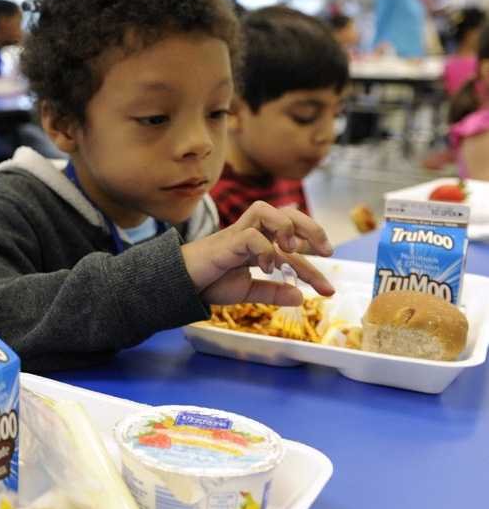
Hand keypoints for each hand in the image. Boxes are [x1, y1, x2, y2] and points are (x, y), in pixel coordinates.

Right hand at [182, 202, 335, 305]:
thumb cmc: (209, 282)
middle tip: (325, 252)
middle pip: (285, 212)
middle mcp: (251, 233)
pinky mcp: (226, 242)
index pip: (293, 249)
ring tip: (290, 250)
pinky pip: (249, 235)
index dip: (313, 269)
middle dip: (310, 228)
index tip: (328, 290)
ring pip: (265, 209)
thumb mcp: (248, 291)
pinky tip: (267, 268)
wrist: (180, 284)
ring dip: (285, 227)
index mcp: (258, 244)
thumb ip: (273, 292)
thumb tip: (301, 298)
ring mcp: (237, 234)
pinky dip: (264, 249)